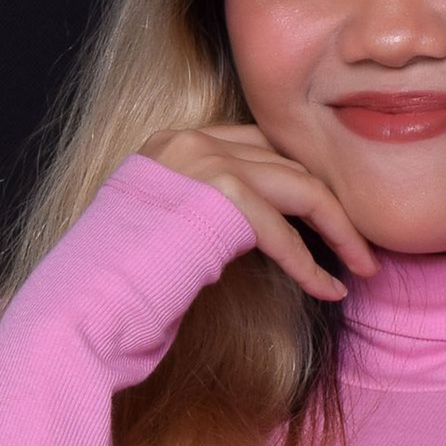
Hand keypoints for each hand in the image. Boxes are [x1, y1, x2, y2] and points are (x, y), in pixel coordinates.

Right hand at [139, 124, 379, 302]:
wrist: (83, 302)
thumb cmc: (120, 287)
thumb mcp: (167, 233)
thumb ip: (208, 213)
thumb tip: (261, 228)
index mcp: (173, 144)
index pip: (258, 145)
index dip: (300, 182)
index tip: (330, 220)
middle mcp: (190, 143)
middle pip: (287, 161)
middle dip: (332, 207)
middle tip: (362, 248)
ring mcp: (204, 163)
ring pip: (301, 189)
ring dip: (340, 232)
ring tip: (362, 267)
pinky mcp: (219, 196)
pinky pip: (284, 232)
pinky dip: (312, 265)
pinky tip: (330, 289)